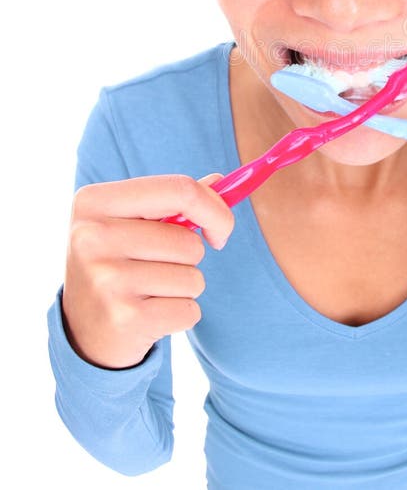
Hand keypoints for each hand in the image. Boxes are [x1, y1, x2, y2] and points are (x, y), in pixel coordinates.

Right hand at [61, 174, 233, 368]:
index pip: (179, 189)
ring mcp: (106, 280)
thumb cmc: (117, 263)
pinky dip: (181, 314)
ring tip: (151, 290)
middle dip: (192, 256)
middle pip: (189, 240)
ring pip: (193, 277)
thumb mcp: (132, 222)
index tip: (220, 229)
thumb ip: (175, 200)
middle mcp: (93, 237)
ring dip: (185, 286)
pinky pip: (189, 310)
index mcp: (95, 201)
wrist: (81, 330)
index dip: (215, 209)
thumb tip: (220, 181)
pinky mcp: (124, 319)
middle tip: (161, 267)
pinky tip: (150, 314)